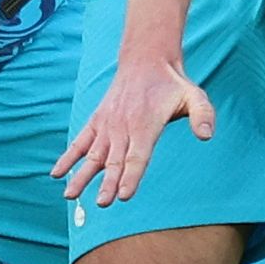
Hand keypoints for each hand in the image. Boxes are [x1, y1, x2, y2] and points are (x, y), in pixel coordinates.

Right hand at [55, 36, 213, 208]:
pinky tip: (57, 173)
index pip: (138, 156)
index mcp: (146, 125)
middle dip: (106, 183)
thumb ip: (203, 115)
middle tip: (101, 204)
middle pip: (114, 161)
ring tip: (69, 196)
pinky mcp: (97, 121)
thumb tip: (207, 136)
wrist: (145, 59)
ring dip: (81, 176)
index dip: (130, 176)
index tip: (122, 195)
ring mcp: (107, 124)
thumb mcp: (195, 96)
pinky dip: (68, 157)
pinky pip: (80, 141)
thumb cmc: (173, 84)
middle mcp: (123, 127)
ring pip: (93, 155)